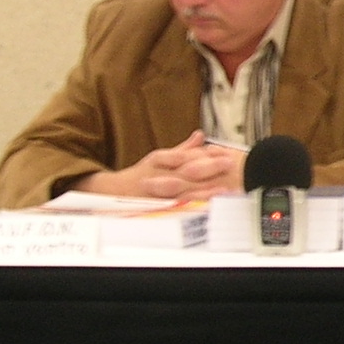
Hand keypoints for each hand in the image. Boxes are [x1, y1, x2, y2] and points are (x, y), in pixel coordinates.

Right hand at [91, 132, 247, 198]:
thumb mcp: (160, 158)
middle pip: (186, 169)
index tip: (226, 153)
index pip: (186, 155)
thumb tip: (200, 135)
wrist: (113, 193)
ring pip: (181, 189)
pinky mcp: (156, 207)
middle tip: (229, 163)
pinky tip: (205, 209)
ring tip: (222, 189)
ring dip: (202, 189)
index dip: (207, 154)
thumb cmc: (142, 175)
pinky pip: (175, 207)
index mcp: (160, 160)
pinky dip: (190, 207)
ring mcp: (156, 191)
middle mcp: (158, 174)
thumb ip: (183, 149)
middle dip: (209, 167)